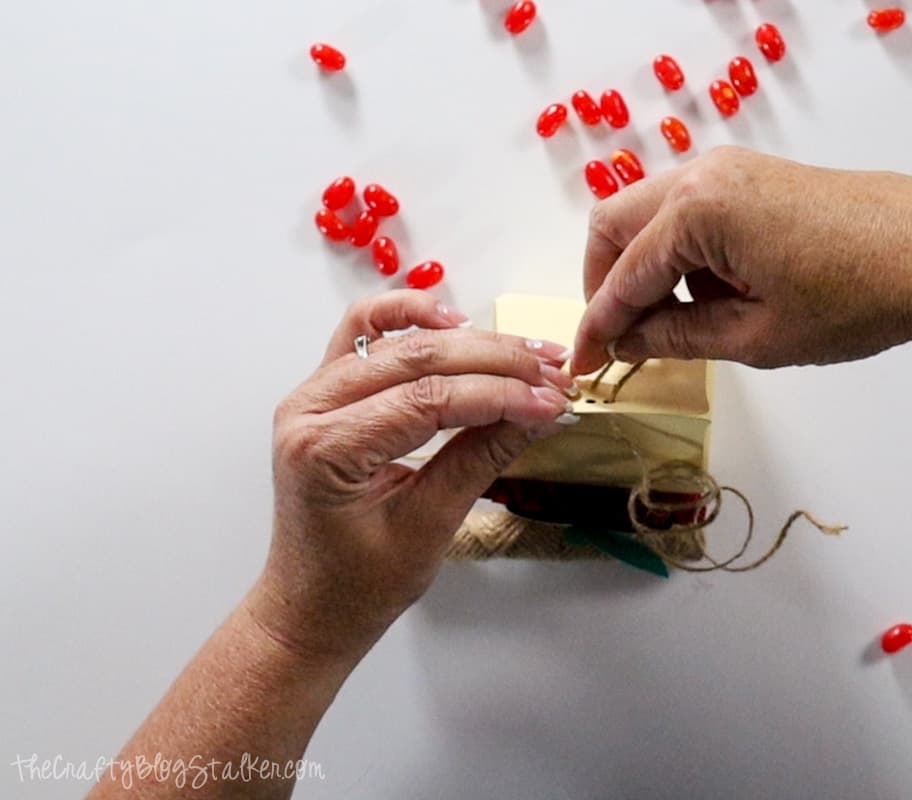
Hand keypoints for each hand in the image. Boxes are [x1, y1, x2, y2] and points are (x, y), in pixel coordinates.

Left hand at [249, 291, 575, 660]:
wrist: (312, 606)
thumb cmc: (357, 583)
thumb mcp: (430, 526)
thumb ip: (480, 458)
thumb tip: (539, 414)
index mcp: (325, 449)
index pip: (427, 400)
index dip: (499, 394)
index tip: (552, 400)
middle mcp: (310, 408)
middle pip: (416, 358)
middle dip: (495, 362)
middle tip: (553, 375)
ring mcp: (315, 394)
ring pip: (398, 338)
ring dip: (469, 340)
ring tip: (526, 353)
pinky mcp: (330, 391)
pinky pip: (367, 333)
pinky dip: (411, 318)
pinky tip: (457, 322)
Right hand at [572, 146, 911, 373]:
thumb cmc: (858, 297)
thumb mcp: (756, 336)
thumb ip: (679, 336)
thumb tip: (630, 342)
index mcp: (698, 211)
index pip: (622, 276)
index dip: (599, 327)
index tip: (584, 365)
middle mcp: (705, 174)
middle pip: (615, 225)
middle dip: (606, 283)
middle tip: (620, 338)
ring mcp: (731, 168)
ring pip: (650, 214)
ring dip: (647, 267)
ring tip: (685, 324)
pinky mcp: (755, 176)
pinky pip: (690, 210)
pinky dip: (684, 252)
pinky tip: (720, 294)